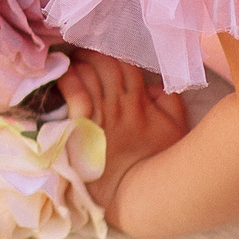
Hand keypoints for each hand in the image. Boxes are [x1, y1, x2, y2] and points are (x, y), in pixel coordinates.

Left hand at [56, 47, 188, 214]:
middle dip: (93, 52)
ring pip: (89, 76)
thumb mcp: (175, 130)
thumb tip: (156, 83)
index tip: (105, 45)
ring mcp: (100, 116)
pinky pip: (75, 96)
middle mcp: (119, 105)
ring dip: (80, 63)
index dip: (114, 51)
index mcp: (139, 103)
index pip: (127, 66)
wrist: (134, 193)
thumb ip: (170, 102)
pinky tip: (63, 72)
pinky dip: (68, 80)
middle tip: (83, 47)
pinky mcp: (83, 129)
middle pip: (105, 66)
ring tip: (74, 59)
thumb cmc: (154, 162)